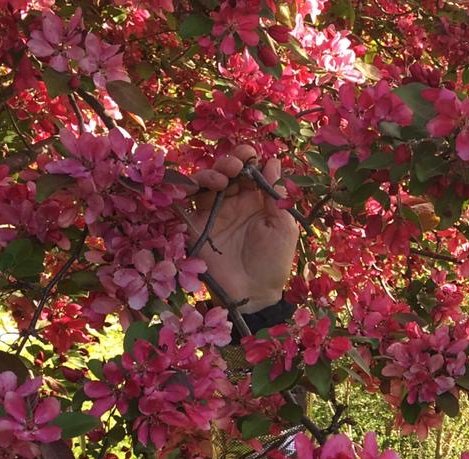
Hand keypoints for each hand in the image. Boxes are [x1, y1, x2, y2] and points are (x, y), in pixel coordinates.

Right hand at [183, 143, 298, 312]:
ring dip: (212, 172)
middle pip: (225, 171)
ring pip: (205, 181)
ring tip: (222, 178)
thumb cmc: (274, 263)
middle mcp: (232, 203)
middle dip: (229, 161)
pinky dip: (187, 188)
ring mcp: (212, 213)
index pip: (248, 170)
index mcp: (255, 201)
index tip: (251, 153)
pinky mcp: (194, 225)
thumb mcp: (284, 228)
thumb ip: (277, 196)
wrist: (254, 294)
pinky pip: (185, 201)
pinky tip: (198, 186)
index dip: (248, 158)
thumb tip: (273, 162)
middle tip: (236, 164)